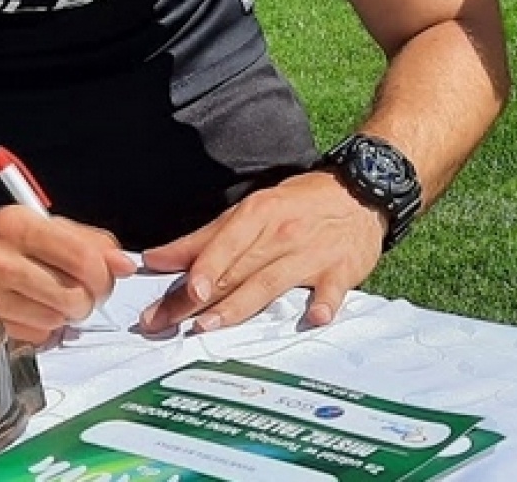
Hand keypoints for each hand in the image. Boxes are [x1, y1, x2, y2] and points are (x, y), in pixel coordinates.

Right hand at [0, 208, 136, 343]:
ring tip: (53, 297)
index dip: (105, 274)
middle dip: (90, 299)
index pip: (81, 257)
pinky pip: (35, 337)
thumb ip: (89, 240)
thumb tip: (125, 265)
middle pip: (72, 296)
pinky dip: (44, 328)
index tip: (108, 276)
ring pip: (56, 321)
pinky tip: (31, 309)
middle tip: (85, 291)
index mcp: (17, 225)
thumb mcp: (40, 224)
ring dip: (66, 315)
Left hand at [137, 170, 385, 333]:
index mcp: (258, 215)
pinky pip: (331, 289)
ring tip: (211, 325)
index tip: (181, 289)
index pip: (223, 244)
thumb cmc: (299, 204)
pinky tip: (315, 317)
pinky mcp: (340, 270)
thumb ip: (205, 238)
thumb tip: (156, 259)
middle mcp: (281, 234)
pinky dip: (325, 303)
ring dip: (241, 305)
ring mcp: (311, 254)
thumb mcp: (253, 210)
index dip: (202, 267)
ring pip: (270, 283)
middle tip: (168, 324)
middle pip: (237, 271)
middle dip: (200, 300)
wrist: (360, 192)